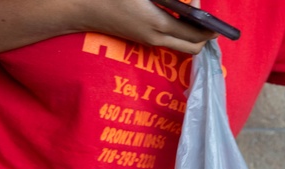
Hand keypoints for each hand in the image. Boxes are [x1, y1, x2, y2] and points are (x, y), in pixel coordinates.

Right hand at [1, 0, 217, 54]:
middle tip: (201, 15)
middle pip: (194, 47)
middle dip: (204, 34)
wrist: (76, 5)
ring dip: (191, 33)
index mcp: (158, 24)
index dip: (208, 25)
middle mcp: (156, 38)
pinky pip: (169, 40)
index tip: (205, 8)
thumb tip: (189, 1)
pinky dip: (178, 31)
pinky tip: (173, 13)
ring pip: (182, 46)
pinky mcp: (141, 40)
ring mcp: (148, 42)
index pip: (197, 35)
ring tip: (188, 12)